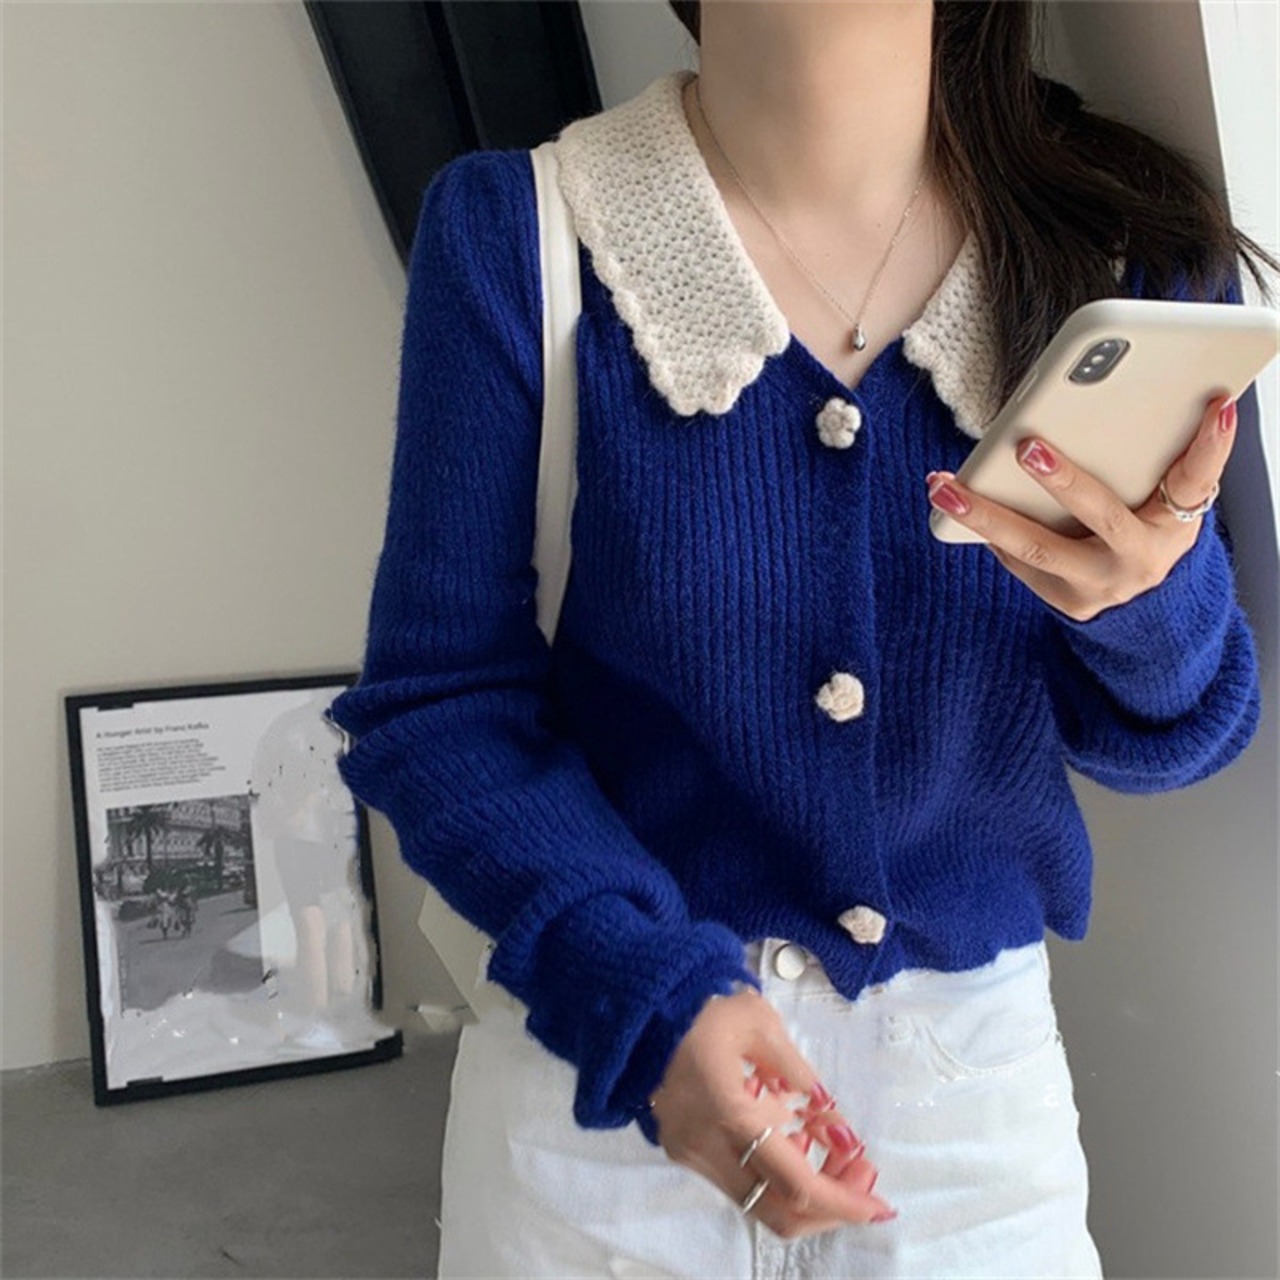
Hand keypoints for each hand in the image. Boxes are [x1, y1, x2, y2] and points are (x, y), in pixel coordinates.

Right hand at [647, 987, 897, 1239]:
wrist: (637, 1007)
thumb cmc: (701, 1006)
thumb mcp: (760, 1025)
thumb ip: (801, 1077)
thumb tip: (839, 1128)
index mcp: (728, 1112)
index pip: (795, 1182)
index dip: (843, 1199)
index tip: (878, 1201)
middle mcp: (706, 1148)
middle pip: (779, 1212)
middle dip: (830, 1204)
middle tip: (860, 1173)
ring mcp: (690, 1155)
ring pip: (760, 1204)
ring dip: (805, 1190)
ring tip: (832, 1151)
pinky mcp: (684, 1152)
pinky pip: (740, 1182)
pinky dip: (775, 1175)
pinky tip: (794, 1140)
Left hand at [925, 392, 1236, 621]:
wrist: (1146, 607)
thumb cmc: (1153, 528)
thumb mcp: (1177, 499)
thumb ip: (1179, 459)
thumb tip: (1202, 401)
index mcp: (1174, 526)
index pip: (1196, 480)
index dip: (1212, 446)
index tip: (1220, 404)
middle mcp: (1136, 560)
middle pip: (1098, 516)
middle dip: (1063, 480)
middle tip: (1028, 447)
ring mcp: (1094, 586)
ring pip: (1034, 548)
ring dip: (984, 514)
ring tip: (942, 485)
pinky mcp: (1061, 599)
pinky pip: (1017, 560)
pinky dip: (987, 527)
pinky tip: (957, 499)